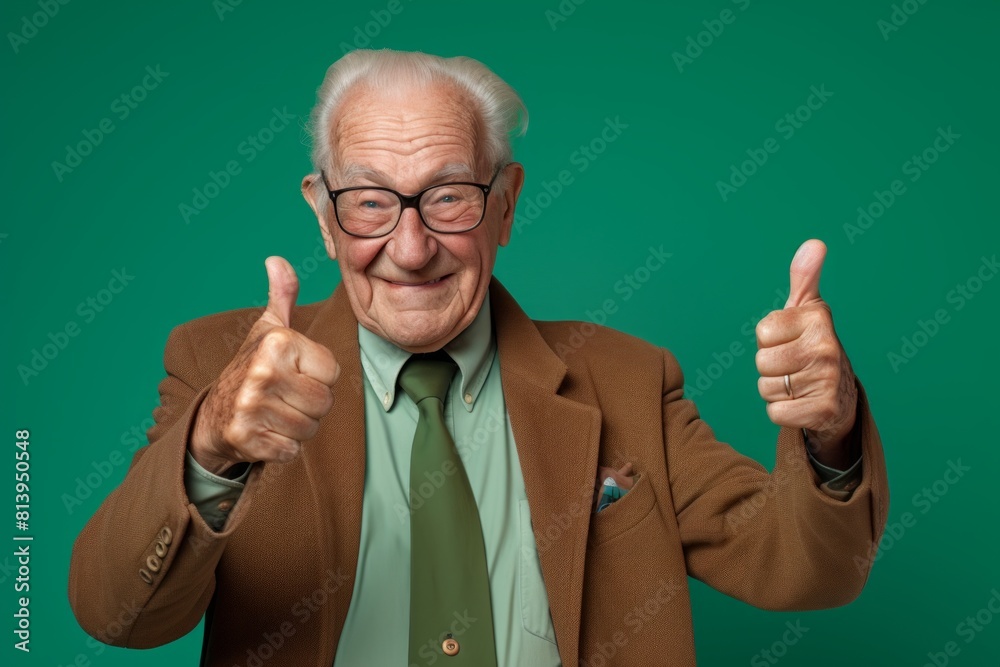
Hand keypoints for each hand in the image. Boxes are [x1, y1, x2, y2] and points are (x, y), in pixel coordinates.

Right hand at [190, 257, 339, 473]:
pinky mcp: (247, 439)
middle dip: (311, 406)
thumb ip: (282, 296)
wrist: (213, 416)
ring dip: (298, 428)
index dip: (319, 378)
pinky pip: (292, 451)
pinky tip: (266, 433)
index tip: (295, 375)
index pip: (333, 372)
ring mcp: (252, 407)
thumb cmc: (252, 368)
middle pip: (325, 403)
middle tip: (285, 398)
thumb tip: (277, 260)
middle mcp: (263, 372)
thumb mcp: (267, 329)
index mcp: (277, 343)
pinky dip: (283, 448)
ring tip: (275, 414)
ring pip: (311, 429)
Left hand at [754, 240, 857, 467]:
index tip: (792, 341)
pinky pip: (775, 412)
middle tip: (796, 367)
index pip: (762, 332)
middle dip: (772, 368)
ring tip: (799, 384)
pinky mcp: (822, 410)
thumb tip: (814, 244)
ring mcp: (827, 379)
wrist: (841, 398)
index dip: (771, 340)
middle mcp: (827, 346)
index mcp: (818, 318)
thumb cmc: (814, 347)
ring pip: (766, 387)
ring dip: (777, 390)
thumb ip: (805, 277)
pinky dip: (783, 412)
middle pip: (762, 361)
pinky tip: (802, 404)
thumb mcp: (809, 310)